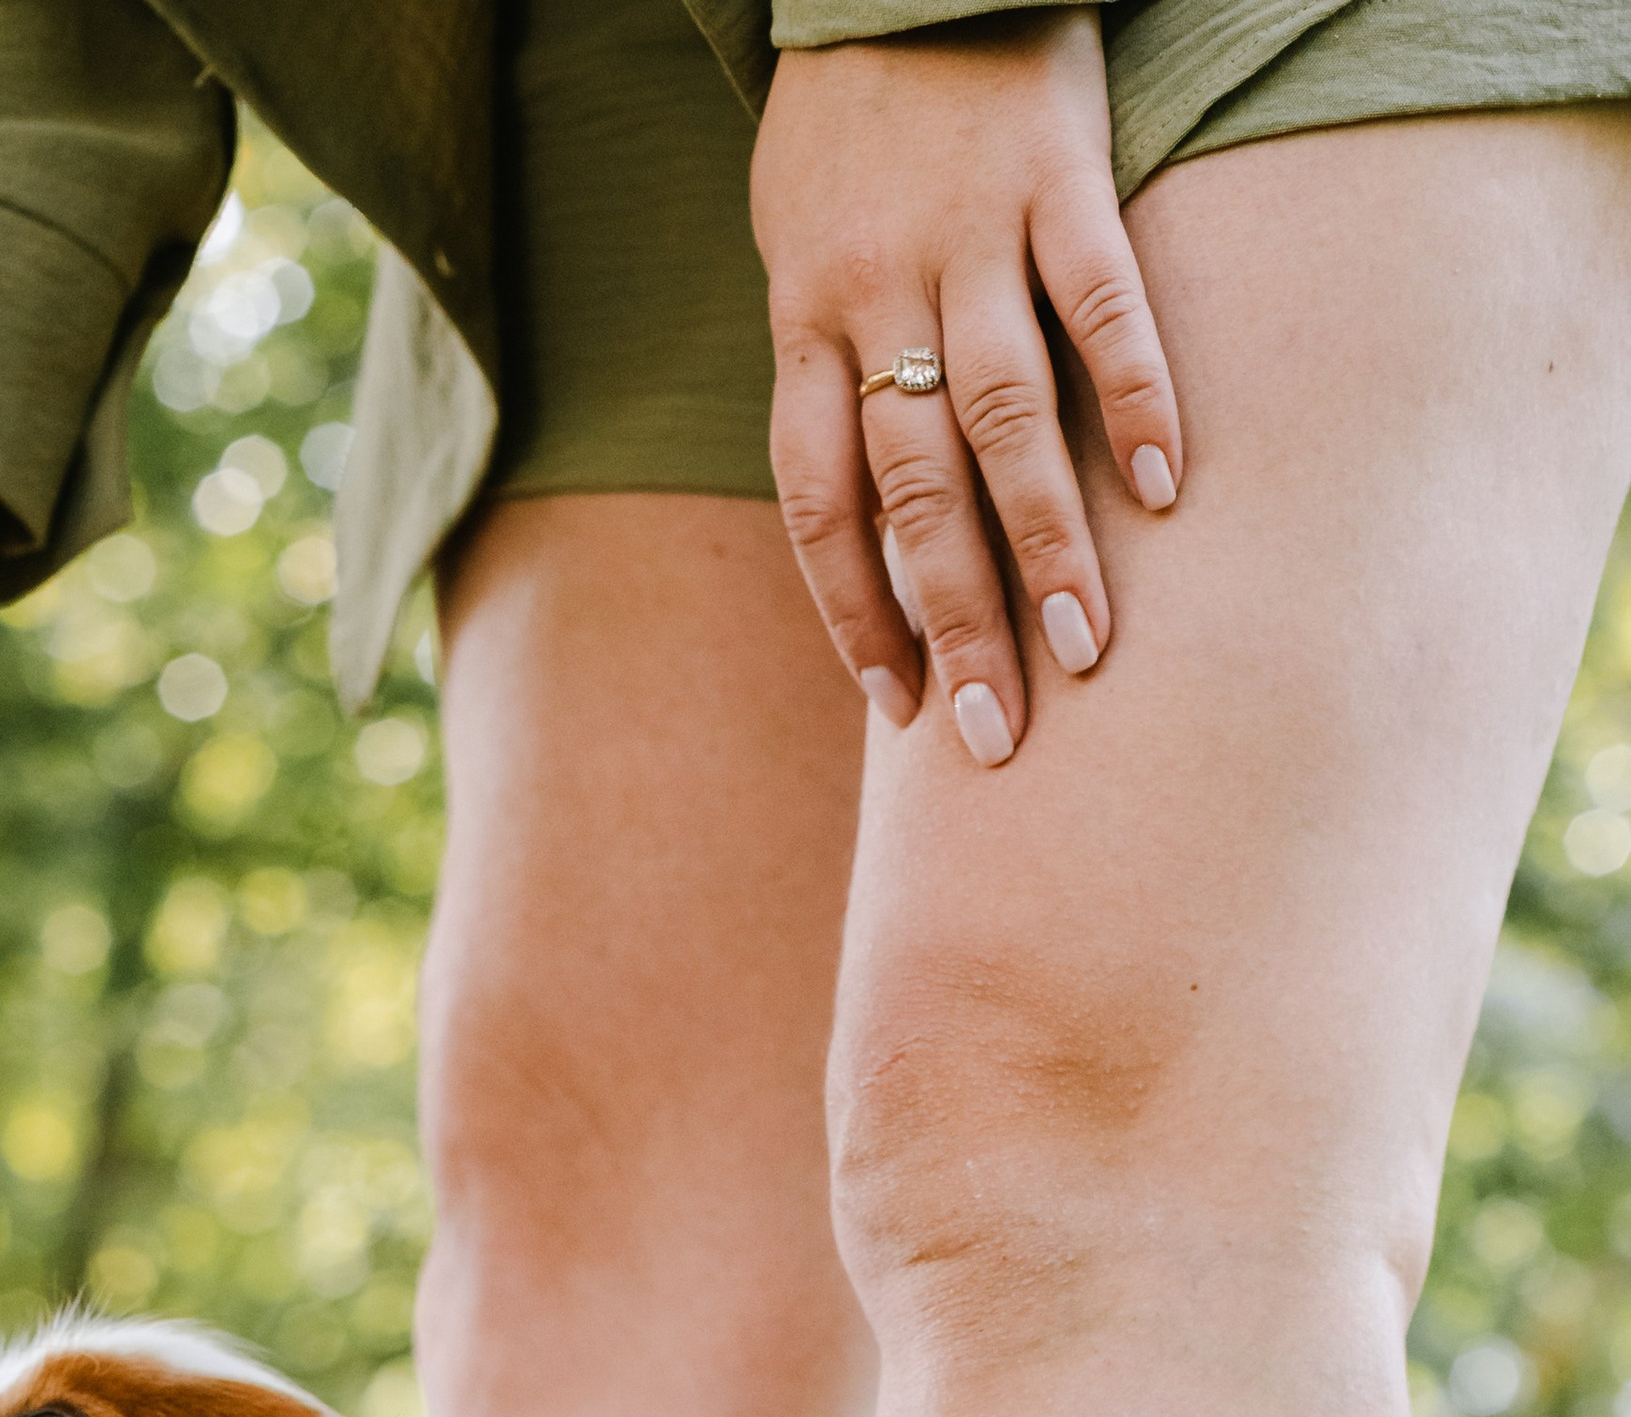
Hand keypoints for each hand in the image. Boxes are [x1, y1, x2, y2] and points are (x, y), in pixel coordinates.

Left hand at [752, 11, 1182, 764]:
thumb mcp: (802, 254)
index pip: (820, 504)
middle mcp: (875, 291)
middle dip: (957, 619)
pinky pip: (1098, 298)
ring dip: (1047, 542)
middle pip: (913, 487)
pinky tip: (1163, 488)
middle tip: (1003, 732)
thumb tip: (878, 524)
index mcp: (802, 322)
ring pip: (1004, 415)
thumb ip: (837, 376)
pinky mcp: (1054, 171)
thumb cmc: (849, 135)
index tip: (902, 708)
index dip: (858, 612)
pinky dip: (1134, 393)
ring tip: (1089, 649)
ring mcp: (967, 233)